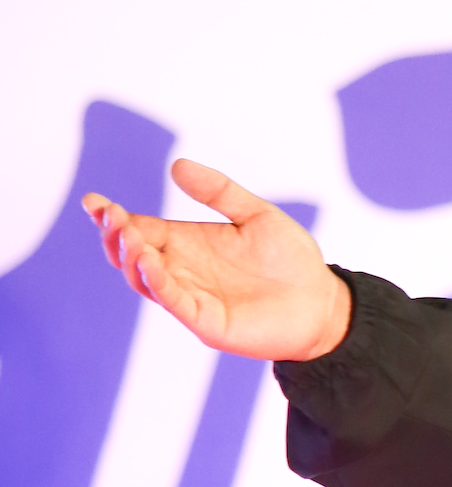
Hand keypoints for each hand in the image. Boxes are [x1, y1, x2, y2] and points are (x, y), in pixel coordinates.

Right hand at [83, 160, 352, 361]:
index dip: (114, 217)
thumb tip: (177, 165)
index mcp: (188, 243)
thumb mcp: (256, 215)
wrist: (323, 302)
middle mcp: (182, 269)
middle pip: (132, 255)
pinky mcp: (206, 321)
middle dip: (116, 236)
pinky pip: (174, 302)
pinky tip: (151, 263)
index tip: (94, 201)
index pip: (140, 229)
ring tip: (129, 236)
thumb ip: (219, 192)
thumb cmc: (291, 260)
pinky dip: (159, 284)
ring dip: (132, 259)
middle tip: (110, 217)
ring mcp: (191, 297)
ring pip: (145, 280)